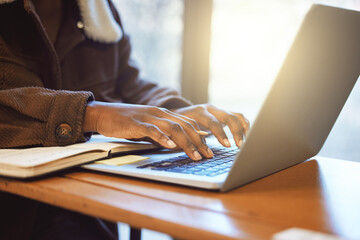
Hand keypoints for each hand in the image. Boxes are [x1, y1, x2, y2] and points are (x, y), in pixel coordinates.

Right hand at [83, 101, 213, 159]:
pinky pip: (152, 130)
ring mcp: (149, 117)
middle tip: (208, 155)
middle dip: (199, 141)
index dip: (201, 136)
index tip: (209, 149)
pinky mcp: (137, 123)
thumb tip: (178, 143)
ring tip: (195, 155)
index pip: (188, 123)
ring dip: (186, 142)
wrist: (105, 114)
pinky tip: (170, 146)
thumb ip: (164, 131)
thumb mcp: (149, 126)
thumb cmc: (128, 122)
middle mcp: (160, 113)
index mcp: (164, 114)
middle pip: (185, 126)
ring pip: (173, 128)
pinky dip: (163, 138)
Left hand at [173, 104, 249, 147]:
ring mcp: (219, 109)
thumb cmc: (179, 125)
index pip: (213, 122)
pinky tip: (247, 137)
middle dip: (236, 132)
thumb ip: (189, 139)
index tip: (227, 146)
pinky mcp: (224, 113)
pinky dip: (244, 126)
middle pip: (229, 117)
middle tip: (240, 146)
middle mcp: (211, 108)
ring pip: (236, 115)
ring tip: (245, 143)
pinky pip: (239, 117)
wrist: (177, 113)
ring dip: (243, 129)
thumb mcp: (181, 131)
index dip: (221, 134)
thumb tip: (196, 152)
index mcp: (199, 112)